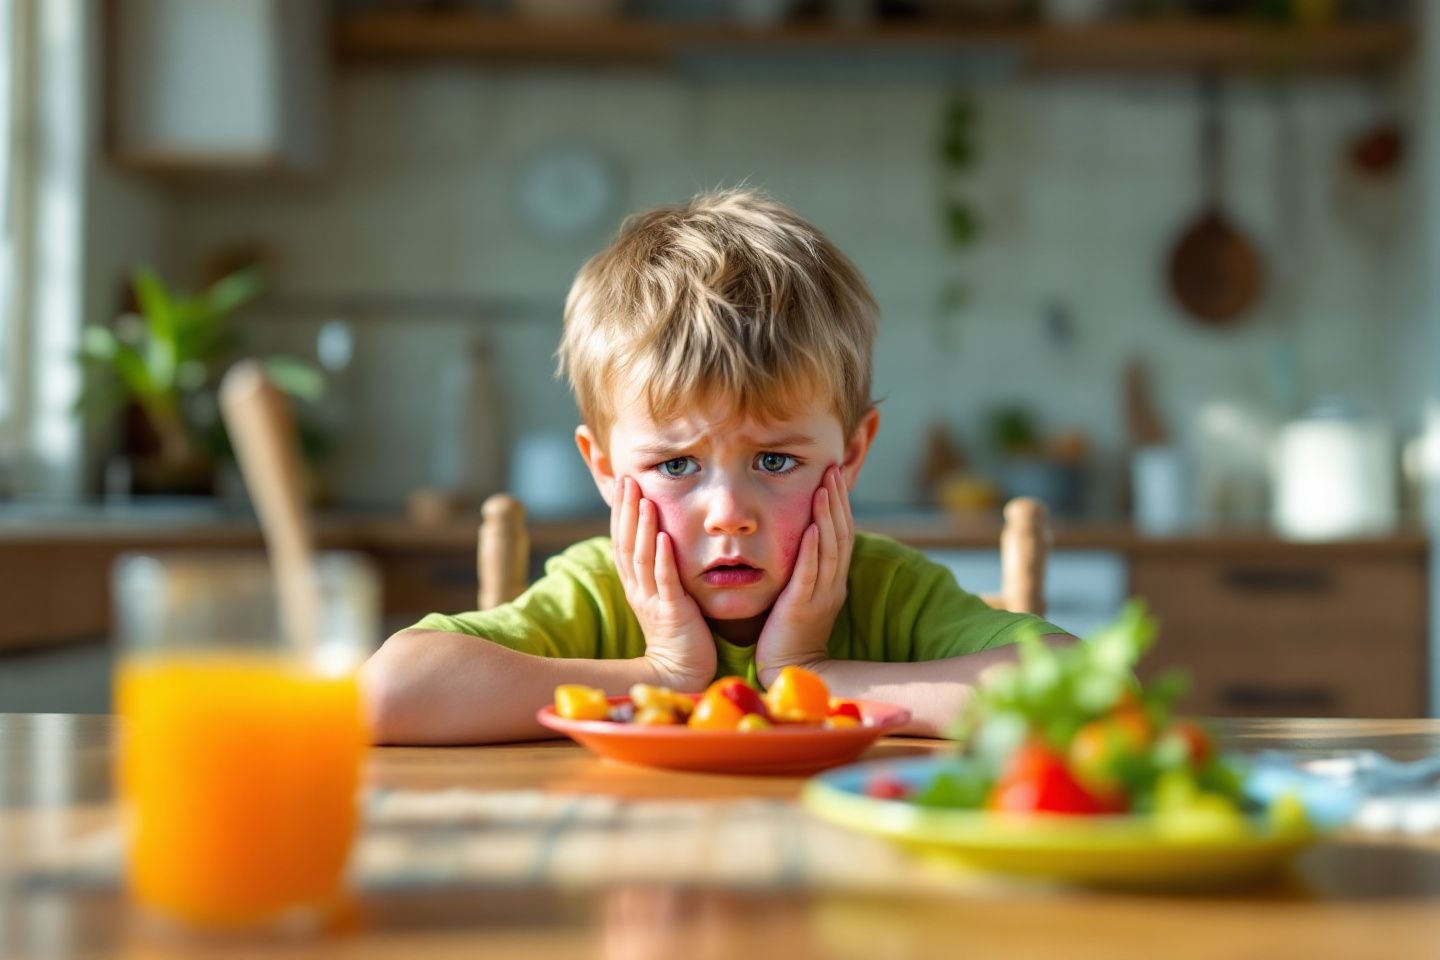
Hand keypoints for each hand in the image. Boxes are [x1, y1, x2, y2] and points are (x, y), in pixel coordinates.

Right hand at [611, 476, 715, 691]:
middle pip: (626, 543)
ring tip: (644, 500)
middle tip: (628, 479)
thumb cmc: (678, 632)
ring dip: (642, 528)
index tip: (625, 483)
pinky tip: (664, 537)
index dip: (621, 512)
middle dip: (626, 511)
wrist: (680, 672)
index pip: (623, 541)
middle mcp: (638, 589)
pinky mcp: (671, 612)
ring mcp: (652, 600)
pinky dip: (663, 558)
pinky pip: (665, 582)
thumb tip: (659, 538)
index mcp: (635, 584)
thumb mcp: (663, 595)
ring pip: (642, 558)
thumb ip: (659, 569)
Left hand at [755, 465, 853, 686]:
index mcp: (834, 580)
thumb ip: (806, 568)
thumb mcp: (803, 594)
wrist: (790, 670)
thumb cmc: (789, 633)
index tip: (834, 476)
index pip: (841, 534)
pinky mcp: (802, 607)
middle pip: (840, 535)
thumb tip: (803, 538)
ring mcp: (820, 596)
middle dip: (837, 501)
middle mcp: (833, 584)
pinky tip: (810, 528)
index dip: (840, 505)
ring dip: (826, 517)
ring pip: (829, 550)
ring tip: (823, 487)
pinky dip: (811, 550)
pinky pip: (810, 575)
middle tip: (833, 469)